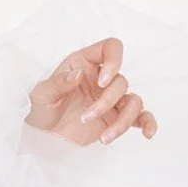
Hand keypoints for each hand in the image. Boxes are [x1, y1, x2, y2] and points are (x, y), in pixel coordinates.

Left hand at [25, 36, 157, 146]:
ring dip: (123, 120)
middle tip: (85, 118)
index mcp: (84, 64)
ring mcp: (111, 99)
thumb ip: (57, 83)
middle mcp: (101, 78)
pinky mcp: (116, 117)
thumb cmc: (39, 108)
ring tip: (105, 138)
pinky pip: (140, 116)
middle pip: (121, 81)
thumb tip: (77, 74)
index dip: (114, 60)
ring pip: (134, 101)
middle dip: (106, 102)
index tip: (103, 81)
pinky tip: (147, 134)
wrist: (42, 135)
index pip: (110, 48)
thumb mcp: (41, 95)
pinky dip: (147, 123)